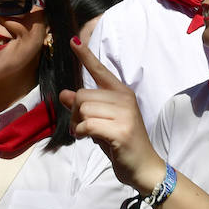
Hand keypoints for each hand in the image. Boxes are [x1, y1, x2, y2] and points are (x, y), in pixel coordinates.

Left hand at [59, 37, 165, 194]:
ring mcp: (124, 114)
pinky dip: (80, 133)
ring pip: (83, 110)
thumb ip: (84, 107)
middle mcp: (124, 99)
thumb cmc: (121, 143)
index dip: (85, 56)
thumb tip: (64, 94)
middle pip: (82, 95)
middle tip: (80, 127)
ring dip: (76, 125)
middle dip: (74, 113)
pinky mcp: (120, 131)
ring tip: (85, 134)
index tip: (73, 41)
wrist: (143, 167)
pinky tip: (86, 138)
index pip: (100, 70)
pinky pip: (87, 125)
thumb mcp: (101, 122)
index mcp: (122, 93)